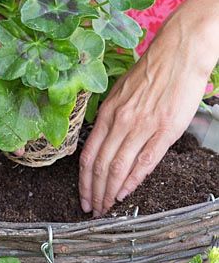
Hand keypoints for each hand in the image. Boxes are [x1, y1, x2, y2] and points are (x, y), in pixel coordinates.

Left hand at [79, 0, 218, 216]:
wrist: (179, 53)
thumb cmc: (151, 71)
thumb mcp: (120, 92)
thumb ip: (111, 117)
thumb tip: (103, 141)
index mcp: (108, 113)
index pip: (88, 155)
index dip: (83, 180)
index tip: (83, 196)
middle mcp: (121, 121)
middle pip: (101, 166)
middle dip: (94, 192)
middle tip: (92, 209)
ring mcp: (142, 127)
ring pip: (119, 168)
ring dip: (110, 192)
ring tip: (106, 208)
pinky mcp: (164, 130)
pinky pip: (144, 161)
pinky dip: (133, 181)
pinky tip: (125, 193)